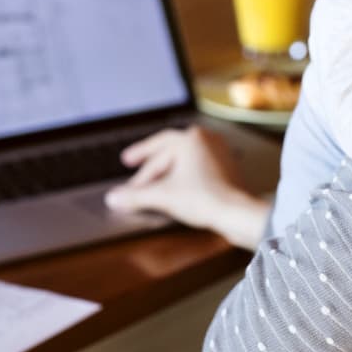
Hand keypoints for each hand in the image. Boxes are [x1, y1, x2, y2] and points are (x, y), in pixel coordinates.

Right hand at [104, 127, 270, 249]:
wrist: (238, 213)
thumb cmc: (206, 198)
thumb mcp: (163, 196)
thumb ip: (135, 196)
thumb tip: (113, 198)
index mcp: (191, 138)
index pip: (157, 145)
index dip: (139, 154)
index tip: (127, 160)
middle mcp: (207, 140)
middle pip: (170, 154)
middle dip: (151, 170)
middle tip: (136, 180)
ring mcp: (219, 154)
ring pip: (185, 162)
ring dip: (167, 174)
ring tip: (154, 186)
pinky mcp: (227, 170)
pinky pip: (198, 170)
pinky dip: (183, 179)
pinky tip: (176, 191)